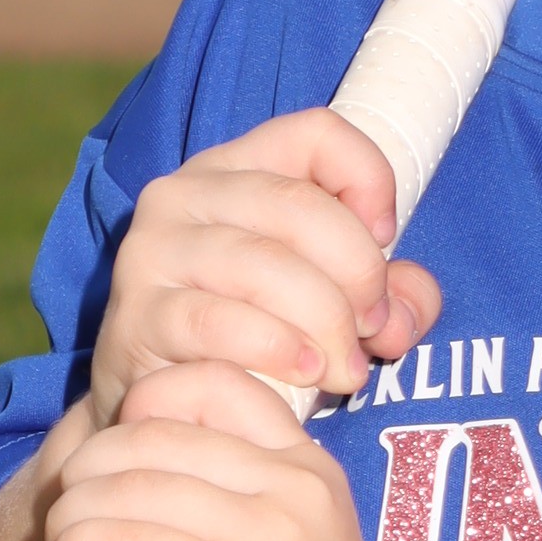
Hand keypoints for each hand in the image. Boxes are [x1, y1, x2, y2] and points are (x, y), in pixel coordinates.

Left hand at [41, 362, 390, 540]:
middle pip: (151, 435)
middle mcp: (290, 488)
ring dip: (69, 518)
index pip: (211, 384)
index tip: (117, 463)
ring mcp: (261, 534)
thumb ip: (246, 505)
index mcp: (308, 470)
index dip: (144, 407)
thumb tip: (135, 482)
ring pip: (124, 487)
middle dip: (87, 471)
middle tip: (68, 518)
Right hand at [87, 110, 439, 427]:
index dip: (370, 181)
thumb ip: (389, 295)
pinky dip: (277, 349)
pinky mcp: (139, 314)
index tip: (386, 241)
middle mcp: (186, 193)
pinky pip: (220, 322)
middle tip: (372, 329)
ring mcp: (155, 250)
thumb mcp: (331, 301)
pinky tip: (305, 372)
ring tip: (345, 369)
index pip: (317, 134)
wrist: (161, 407)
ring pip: (264, 266)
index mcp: (237, 168)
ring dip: (325, 323)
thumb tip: (402, 313)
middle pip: (299, 205)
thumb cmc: (256, 341)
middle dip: (358, 275)